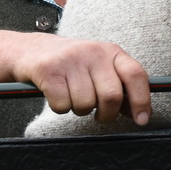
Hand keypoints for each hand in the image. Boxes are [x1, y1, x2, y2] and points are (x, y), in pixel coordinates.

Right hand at [9, 35, 151, 124]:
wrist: (29, 50)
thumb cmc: (70, 64)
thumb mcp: (99, 68)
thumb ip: (119, 86)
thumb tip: (137, 113)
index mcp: (111, 51)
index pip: (135, 75)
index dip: (141, 100)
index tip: (141, 119)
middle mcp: (93, 52)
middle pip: (111, 96)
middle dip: (106, 114)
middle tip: (99, 115)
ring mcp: (70, 60)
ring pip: (86, 104)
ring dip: (79, 110)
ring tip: (72, 96)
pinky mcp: (49, 70)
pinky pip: (62, 105)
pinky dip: (60, 107)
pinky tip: (57, 95)